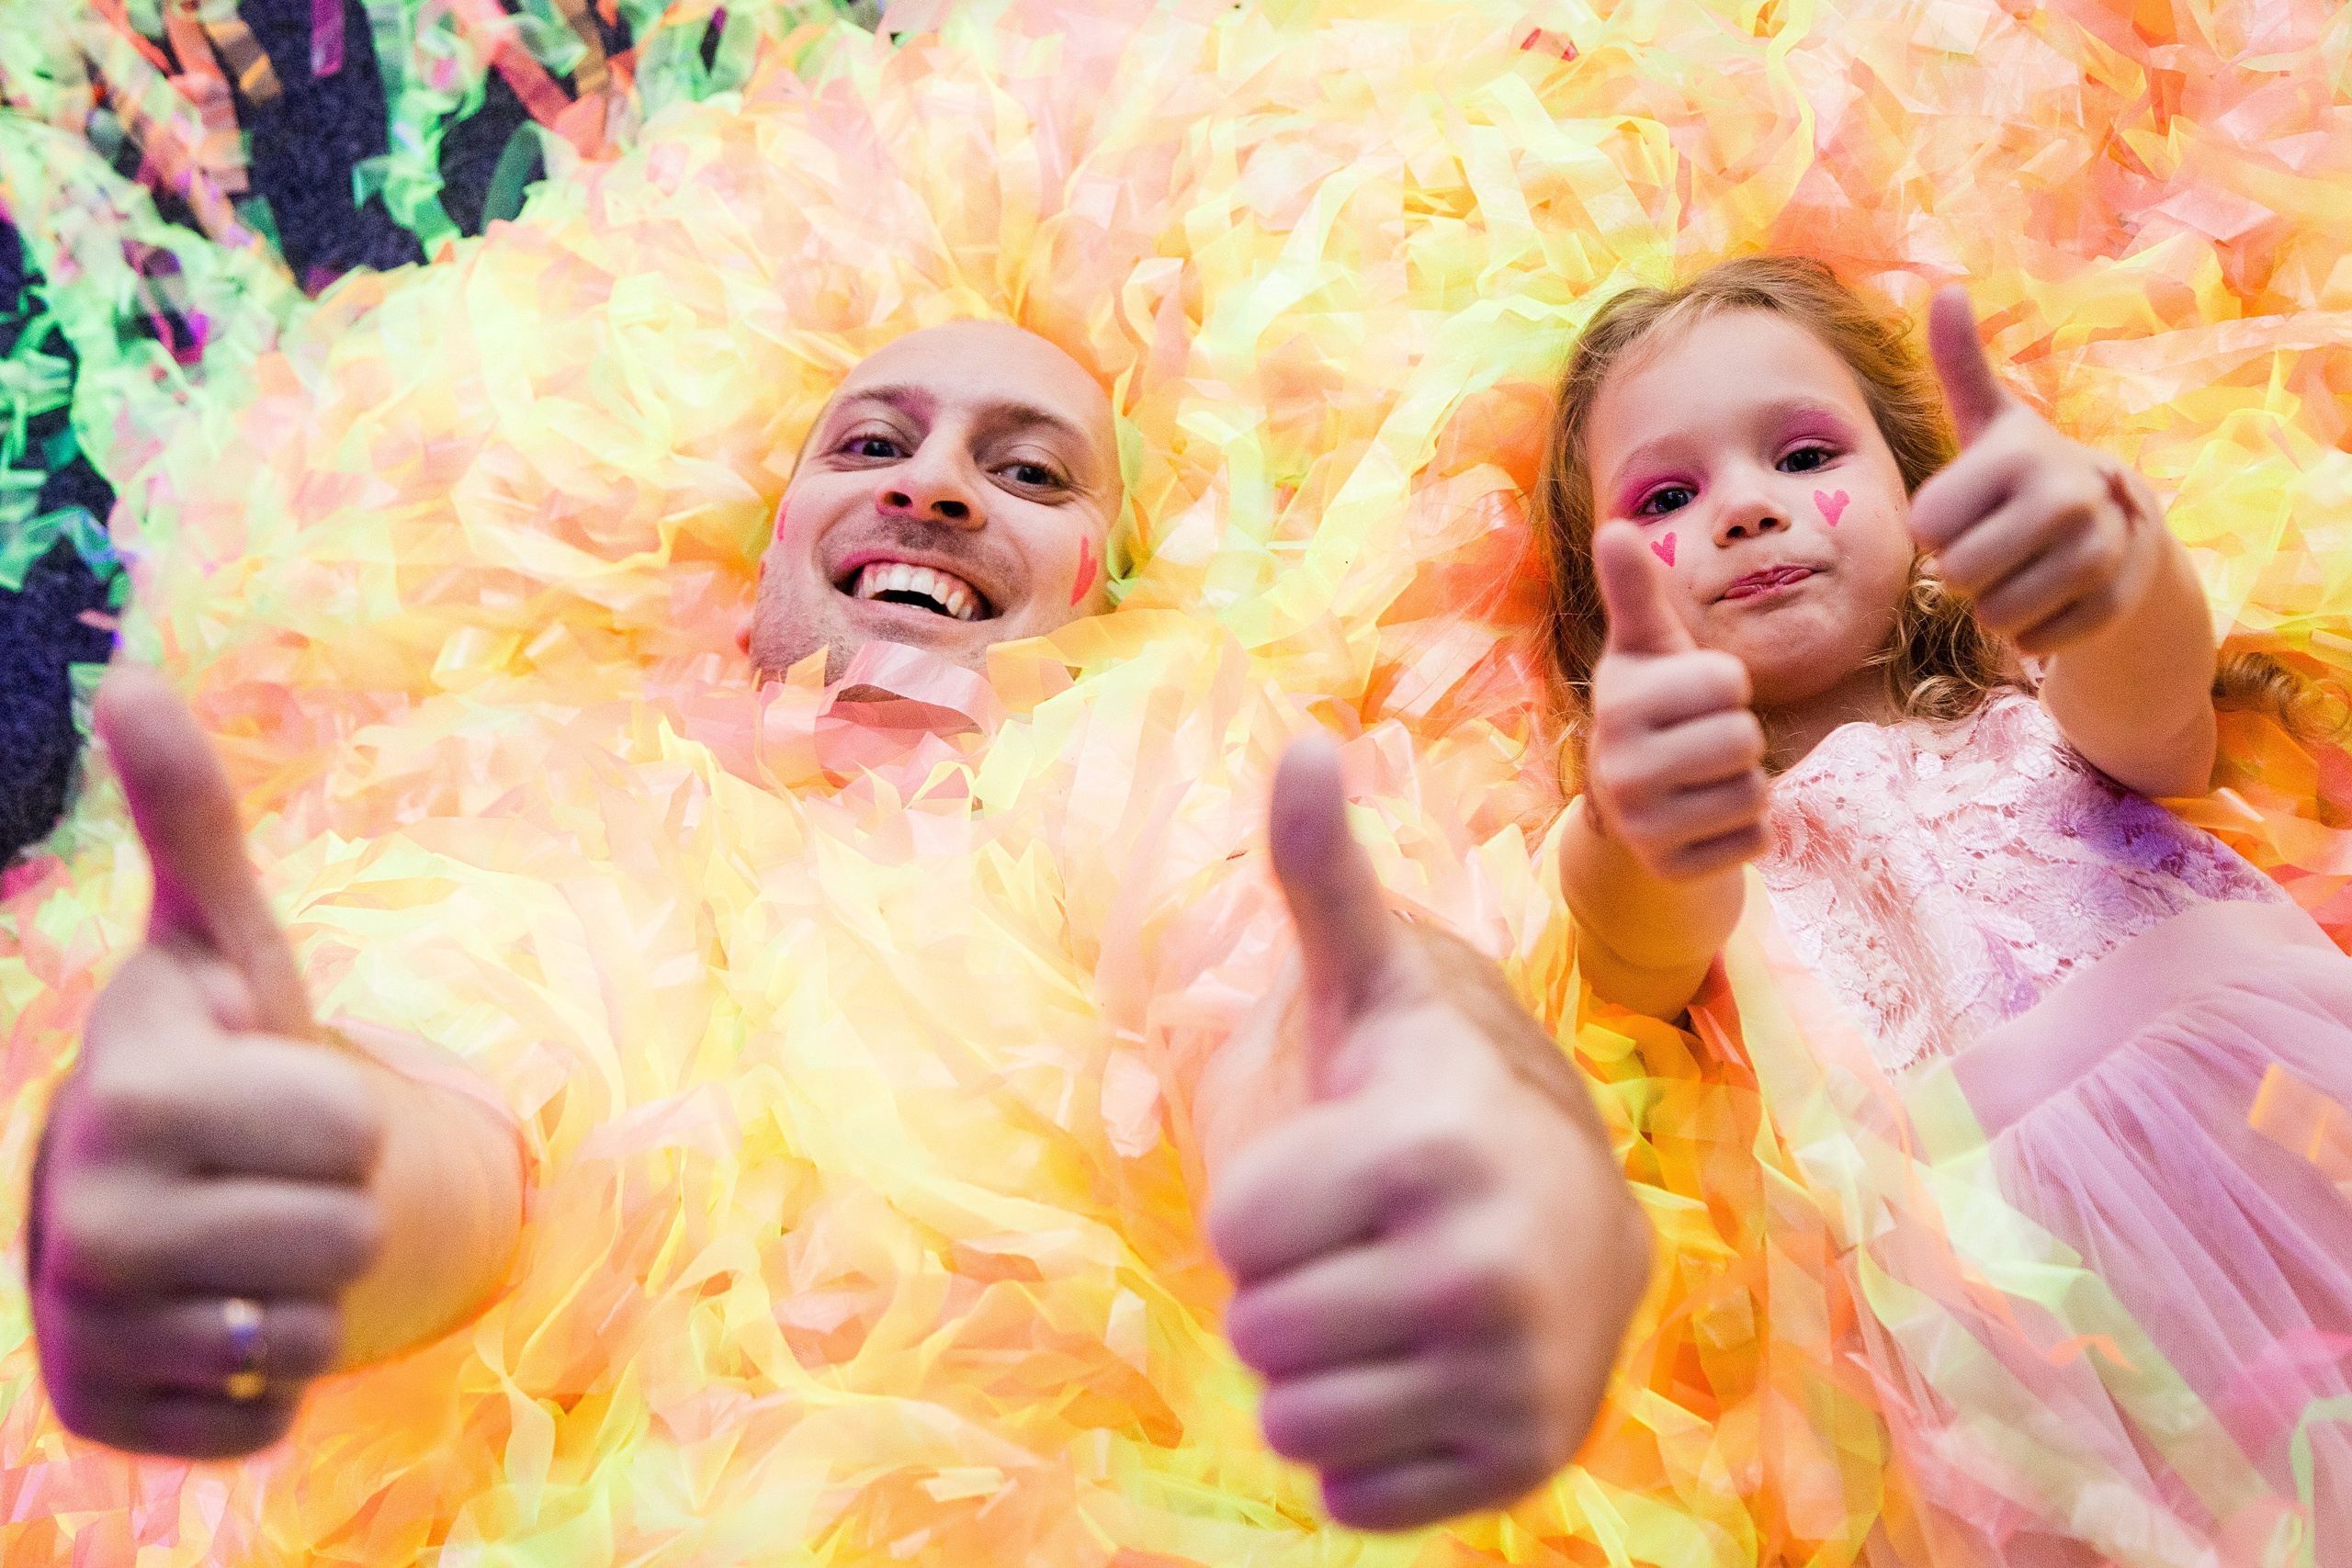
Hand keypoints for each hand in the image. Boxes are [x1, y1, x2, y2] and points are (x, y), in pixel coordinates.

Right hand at [30, 667, 385, 1457]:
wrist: (135, 1193)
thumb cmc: (208, 1054)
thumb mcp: (220, 939)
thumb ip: (193, 816)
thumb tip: (131, 677)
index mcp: (129, 1100)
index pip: (354, 1133)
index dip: (347, 1109)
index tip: (275, 1091)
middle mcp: (82, 1229)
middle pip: (349, 1239)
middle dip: (339, 1204)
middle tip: (269, 1176)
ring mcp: (90, 1337)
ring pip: (316, 1335)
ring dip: (311, 1290)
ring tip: (248, 1241)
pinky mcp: (114, 1423)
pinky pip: (271, 1421)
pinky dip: (272, 1380)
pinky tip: (219, 1318)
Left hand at [1205, 737, 1649, 1529]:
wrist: (1584, 1232)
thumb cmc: (1440, 1104)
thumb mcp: (1376, 992)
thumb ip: (1324, 880)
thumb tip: (1303, 741)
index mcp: (1426, 1151)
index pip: (1233, 1231)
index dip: (1266, 1202)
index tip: (1337, 1170)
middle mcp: (1479, 1272)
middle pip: (1256, 1331)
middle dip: (1289, 1290)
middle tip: (1363, 1248)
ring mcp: (1507, 1381)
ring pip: (1293, 1423)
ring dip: (1318, 1374)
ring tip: (1386, 1311)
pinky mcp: (1514, 1470)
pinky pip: (1349, 1495)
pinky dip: (1366, 1452)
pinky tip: (1420, 1379)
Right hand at [1584, 522, 1769, 881]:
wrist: (1634, 804)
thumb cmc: (1656, 705)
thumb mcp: (1647, 648)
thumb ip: (1635, 590)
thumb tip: (1614, 525)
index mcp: (1619, 703)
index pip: (1727, 681)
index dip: (1725, 683)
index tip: (1693, 694)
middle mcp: (1619, 769)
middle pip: (1744, 740)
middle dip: (1740, 737)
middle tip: (1704, 741)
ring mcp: (1642, 827)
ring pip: (1754, 794)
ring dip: (1745, 785)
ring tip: (1705, 780)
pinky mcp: (1672, 869)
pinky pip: (1756, 842)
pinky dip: (1746, 831)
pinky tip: (1708, 819)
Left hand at [1909, 285, 2165, 654]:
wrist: (2121, 524)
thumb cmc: (2025, 473)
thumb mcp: (1990, 420)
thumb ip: (1960, 363)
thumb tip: (1945, 287)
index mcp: (2019, 456)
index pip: (1925, 529)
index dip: (1934, 529)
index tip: (1966, 509)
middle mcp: (2065, 499)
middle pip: (1955, 577)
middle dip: (1960, 571)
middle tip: (1991, 544)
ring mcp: (2097, 555)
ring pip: (1993, 616)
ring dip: (1992, 605)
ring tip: (2019, 569)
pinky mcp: (2112, 606)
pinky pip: (2033, 644)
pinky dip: (2029, 634)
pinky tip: (2049, 599)